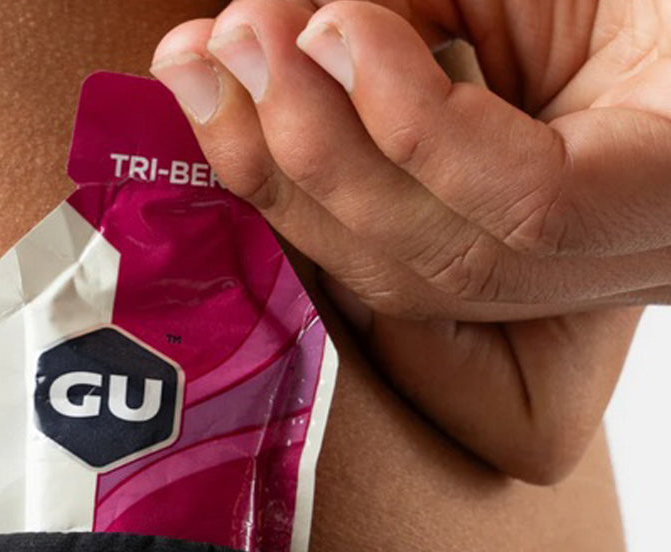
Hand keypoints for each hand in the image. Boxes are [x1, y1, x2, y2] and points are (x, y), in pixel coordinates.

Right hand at [149, 0, 670, 483]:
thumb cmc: (638, 14)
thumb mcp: (499, 6)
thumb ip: (390, 37)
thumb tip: (262, 42)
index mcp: (508, 223)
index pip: (359, 238)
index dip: (258, 167)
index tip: (188, 76)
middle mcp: (545, 264)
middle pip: (375, 263)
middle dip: (269, 161)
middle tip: (201, 54)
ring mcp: (598, 251)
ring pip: (421, 256)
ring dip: (318, 145)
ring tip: (259, 36)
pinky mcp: (642, 214)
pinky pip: (504, 205)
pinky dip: (411, 126)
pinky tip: (352, 35)